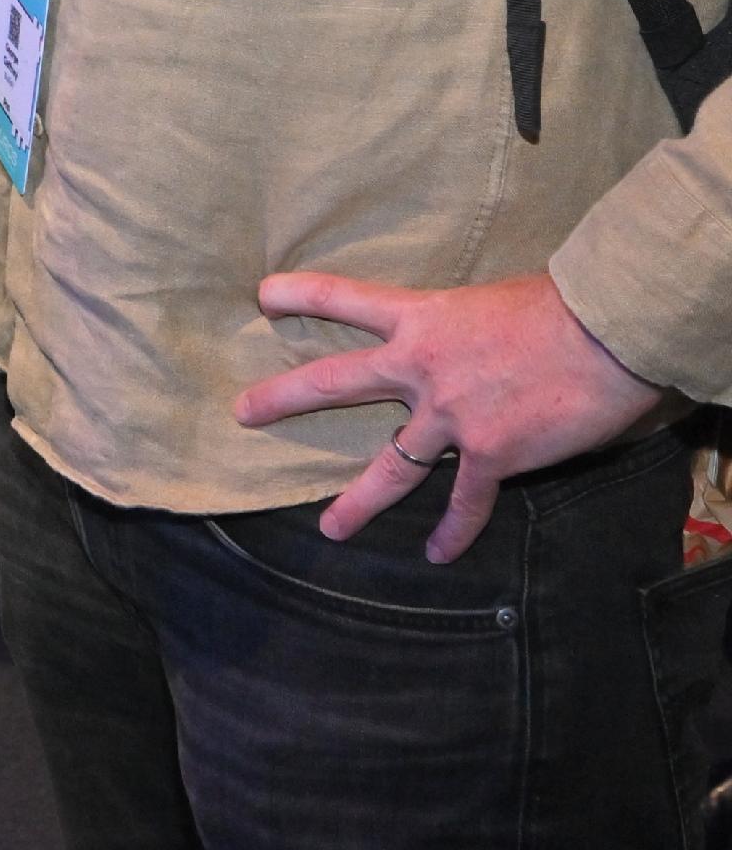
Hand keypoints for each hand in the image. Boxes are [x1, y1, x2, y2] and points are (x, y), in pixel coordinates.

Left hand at [235, 269, 679, 560]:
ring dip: (359, 503)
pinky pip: (465, 503)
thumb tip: (481, 344)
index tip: (262, 296)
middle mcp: (421, 369)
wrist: (606, 333)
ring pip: (390, 468)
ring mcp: (450, 416)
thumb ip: (471, 328)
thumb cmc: (564, 305)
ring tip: (331, 528)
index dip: (303, 295)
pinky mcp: (491, 454)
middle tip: (242, 413)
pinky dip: (454, 531)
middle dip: (282, 398)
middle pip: (334, 383)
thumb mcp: (497, 299)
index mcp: (423, 320)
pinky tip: (439, 554)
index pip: (347, 299)